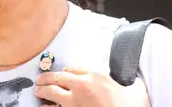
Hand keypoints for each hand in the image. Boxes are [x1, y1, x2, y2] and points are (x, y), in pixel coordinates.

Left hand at [34, 67, 148, 106]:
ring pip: (52, 92)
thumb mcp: (134, 87)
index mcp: (95, 77)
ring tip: (37, 90)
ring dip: (43, 90)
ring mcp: (73, 102)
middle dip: (47, 77)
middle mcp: (81, 86)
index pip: (75, 69)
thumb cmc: (132, 105)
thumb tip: (128, 78)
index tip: (64, 73)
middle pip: (58, 77)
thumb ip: (124, 79)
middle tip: (40, 79)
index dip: (67, 71)